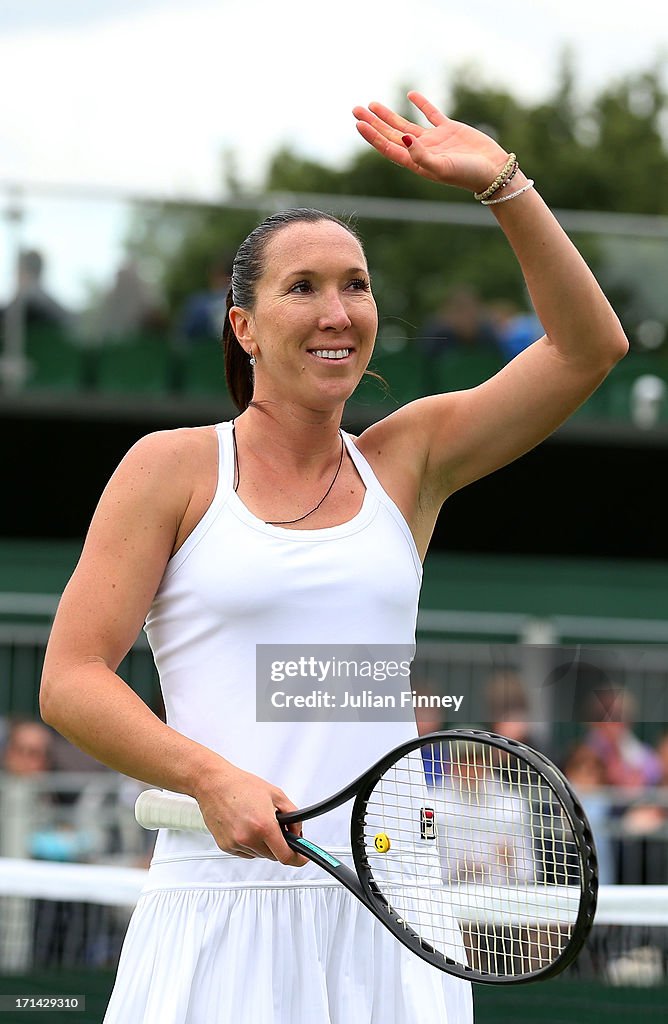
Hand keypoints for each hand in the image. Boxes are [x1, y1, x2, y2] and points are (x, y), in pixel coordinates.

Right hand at [194, 765, 307, 867]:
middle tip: (276, 827)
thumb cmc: (241, 785)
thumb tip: (297, 831)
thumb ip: (293, 815)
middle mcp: (249, 838)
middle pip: (273, 856)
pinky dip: (250, 844)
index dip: (297, 859)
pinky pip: (245, 852)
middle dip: (278, 844)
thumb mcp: (276, 794)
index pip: (285, 856)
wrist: (214, 783)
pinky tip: (245, 826)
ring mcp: (236, 844)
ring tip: (256, 821)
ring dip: (263, 844)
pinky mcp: (225, 846)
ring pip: (259, 854)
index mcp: (264, 826)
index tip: (302, 858)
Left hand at [353, 91, 509, 194]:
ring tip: (372, 104)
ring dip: (388, 115)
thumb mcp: (442, 168)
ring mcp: (434, 140)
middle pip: (391, 135)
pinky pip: (431, 114)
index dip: (372, 136)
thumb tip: (403, 138)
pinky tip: (410, 95)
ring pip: (405, 124)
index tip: (358, 123)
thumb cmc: (467, 174)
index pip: (388, 147)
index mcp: (416, 163)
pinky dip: (421, 104)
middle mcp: (421, 151)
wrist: (493, 171)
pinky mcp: (449, 129)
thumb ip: (421, 155)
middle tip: (356, 109)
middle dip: (373, 123)